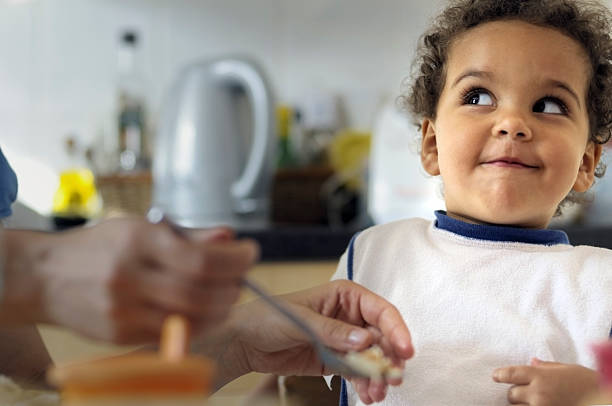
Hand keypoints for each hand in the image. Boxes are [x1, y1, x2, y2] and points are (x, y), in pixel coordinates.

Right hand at [0, 217, 257, 343]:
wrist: (46, 276)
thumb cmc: (100, 247)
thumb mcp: (141, 229)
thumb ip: (189, 236)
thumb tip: (229, 238)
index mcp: (138, 240)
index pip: (201, 258)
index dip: (236, 260)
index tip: (251, 253)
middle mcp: (129, 274)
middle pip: (200, 290)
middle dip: (233, 285)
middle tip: (242, 278)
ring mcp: (122, 308)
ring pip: (190, 317)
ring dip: (221, 308)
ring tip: (228, 295)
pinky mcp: (119, 334)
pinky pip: (171, 333)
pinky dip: (198, 324)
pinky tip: (205, 312)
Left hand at [202, 280, 413, 402]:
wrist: (244, 341)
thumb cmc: (268, 316)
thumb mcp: (300, 320)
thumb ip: (332, 330)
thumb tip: (363, 339)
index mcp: (344, 295)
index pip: (380, 310)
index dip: (396, 329)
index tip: (404, 349)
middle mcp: (348, 316)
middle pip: (381, 337)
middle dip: (389, 358)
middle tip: (392, 377)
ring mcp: (343, 340)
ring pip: (372, 358)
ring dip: (378, 376)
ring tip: (377, 392)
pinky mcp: (335, 360)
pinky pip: (357, 372)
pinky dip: (365, 384)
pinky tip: (367, 395)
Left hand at [493, 357, 599, 404]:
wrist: (602, 400)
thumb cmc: (586, 382)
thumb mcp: (566, 369)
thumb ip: (546, 366)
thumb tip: (532, 361)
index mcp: (541, 376)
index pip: (511, 374)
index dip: (500, 375)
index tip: (495, 376)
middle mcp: (538, 393)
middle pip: (511, 395)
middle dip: (514, 393)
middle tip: (520, 392)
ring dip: (520, 405)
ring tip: (528, 401)